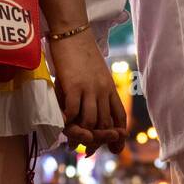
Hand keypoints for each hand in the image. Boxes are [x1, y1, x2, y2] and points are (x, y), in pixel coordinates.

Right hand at [49, 33, 126, 155]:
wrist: (72, 31)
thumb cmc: (81, 50)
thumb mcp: (97, 72)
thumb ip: (98, 88)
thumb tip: (95, 101)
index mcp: (110, 88)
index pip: (120, 117)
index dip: (118, 135)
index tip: (115, 147)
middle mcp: (103, 91)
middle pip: (106, 124)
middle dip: (99, 141)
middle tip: (90, 152)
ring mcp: (89, 89)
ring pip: (91, 122)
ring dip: (82, 136)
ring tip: (73, 143)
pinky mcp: (74, 86)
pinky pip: (74, 112)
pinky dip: (69, 123)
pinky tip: (64, 127)